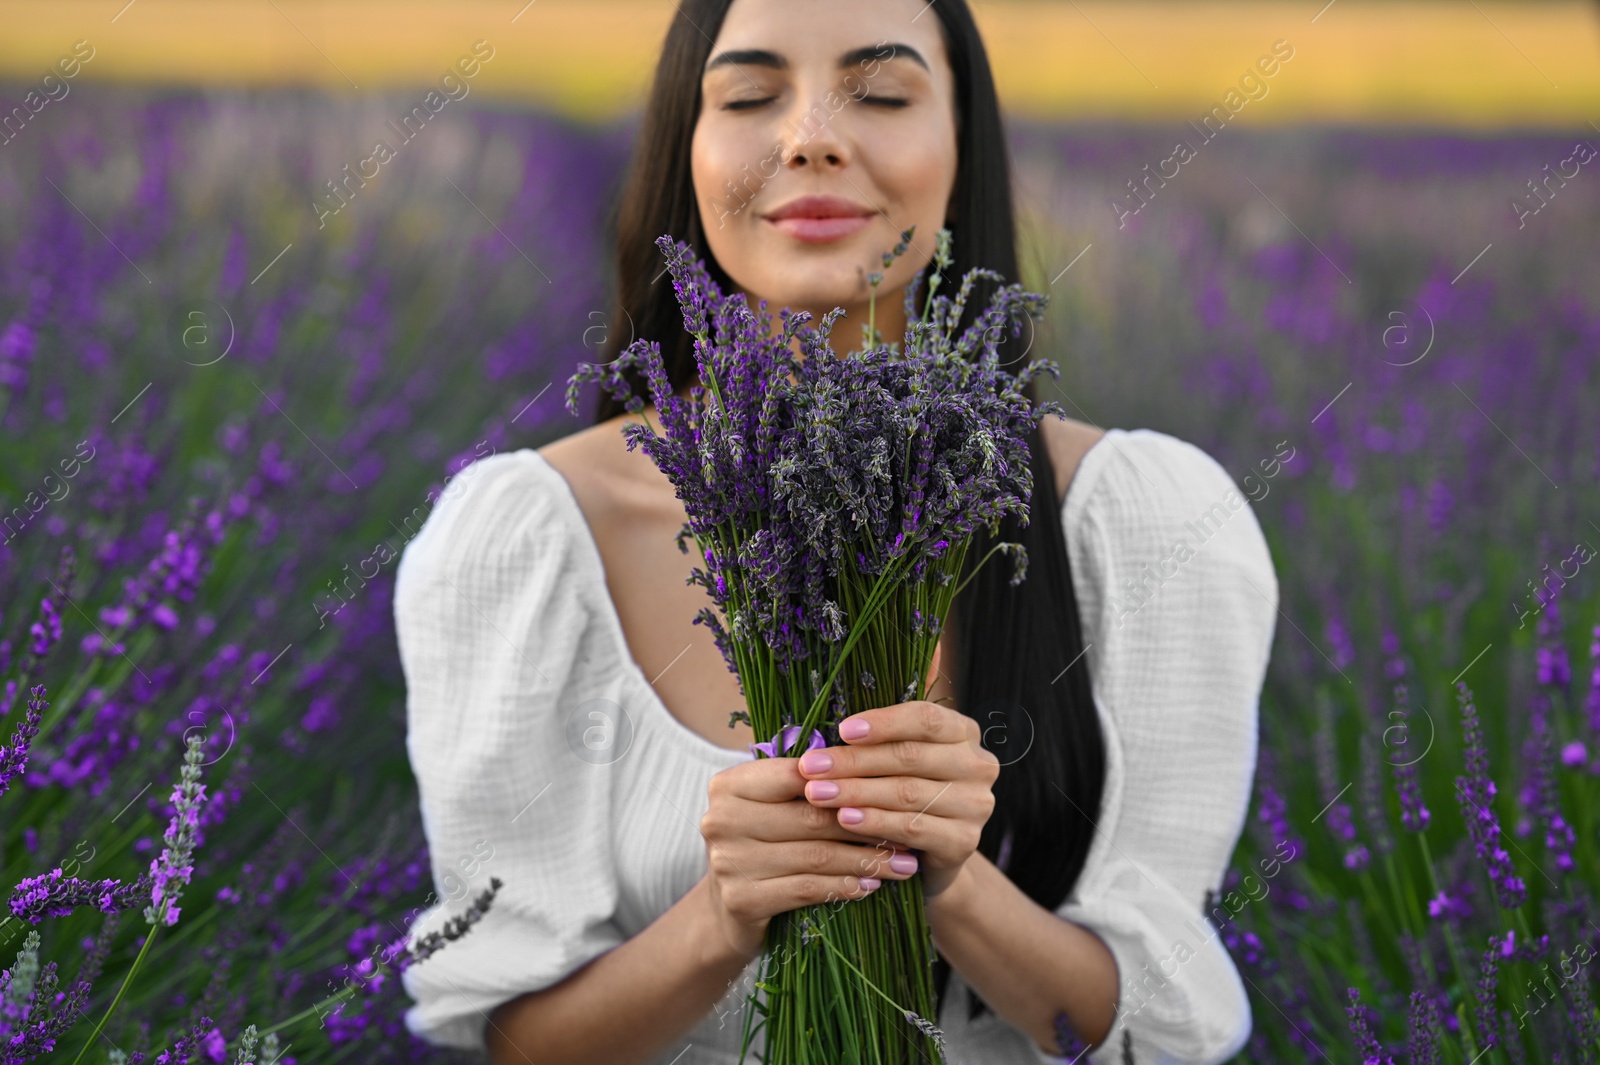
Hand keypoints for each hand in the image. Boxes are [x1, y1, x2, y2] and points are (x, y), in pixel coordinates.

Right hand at [698, 751, 922, 960]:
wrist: (728, 911)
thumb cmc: (763, 846)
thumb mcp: (773, 808)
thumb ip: (806, 785)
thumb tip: (876, 762)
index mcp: (729, 785)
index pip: (797, 774)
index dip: (848, 781)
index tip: (893, 787)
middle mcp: (721, 819)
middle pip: (810, 816)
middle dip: (867, 825)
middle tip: (909, 833)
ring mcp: (728, 862)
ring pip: (814, 855)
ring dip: (865, 860)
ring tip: (902, 863)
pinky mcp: (741, 900)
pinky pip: (806, 888)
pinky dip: (843, 885)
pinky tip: (870, 885)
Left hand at [798, 644, 1000, 898]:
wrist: (928, 856)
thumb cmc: (904, 790)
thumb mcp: (899, 755)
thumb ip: (884, 729)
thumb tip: (853, 701)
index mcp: (963, 732)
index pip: (926, 718)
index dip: (884, 723)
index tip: (842, 730)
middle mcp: (977, 765)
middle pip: (910, 756)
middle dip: (854, 761)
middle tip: (811, 767)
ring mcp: (976, 805)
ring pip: (907, 793)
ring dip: (856, 792)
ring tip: (817, 793)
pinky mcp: (964, 842)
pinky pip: (913, 828)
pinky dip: (874, 822)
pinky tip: (844, 819)